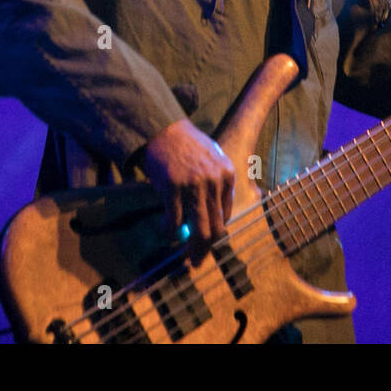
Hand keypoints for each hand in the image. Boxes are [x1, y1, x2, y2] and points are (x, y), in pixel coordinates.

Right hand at [140, 119, 234, 263]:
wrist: (163, 129)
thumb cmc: (186, 146)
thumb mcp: (211, 159)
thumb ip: (215, 185)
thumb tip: (215, 217)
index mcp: (227, 174)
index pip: (226, 214)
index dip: (217, 232)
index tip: (208, 242)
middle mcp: (214, 181)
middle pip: (215, 227)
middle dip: (207, 249)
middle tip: (198, 261)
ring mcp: (194, 186)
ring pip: (199, 230)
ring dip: (192, 249)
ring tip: (186, 258)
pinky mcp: (173, 189)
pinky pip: (175, 221)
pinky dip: (170, 231)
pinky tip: (166, 230)